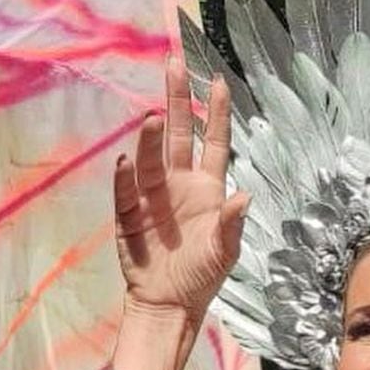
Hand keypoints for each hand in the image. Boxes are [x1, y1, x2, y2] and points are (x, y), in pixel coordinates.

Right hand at [112, 55, 249, 369]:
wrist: (168, 305)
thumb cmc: (201, 278)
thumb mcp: (224, 254)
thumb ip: (232, 225)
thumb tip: (245, 196)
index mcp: (207, 190)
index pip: (213, 143)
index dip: (216, 114)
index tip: (218, 81)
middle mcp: (179, 185)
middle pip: (177, 135)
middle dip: (177, 101)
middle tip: (174, 65)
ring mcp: (152, 197)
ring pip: (151, 159)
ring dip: (150, 140)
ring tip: (151, 118)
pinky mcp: (129, 215)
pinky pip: (126, 191)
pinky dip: (125, 178)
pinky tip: (125, 163)